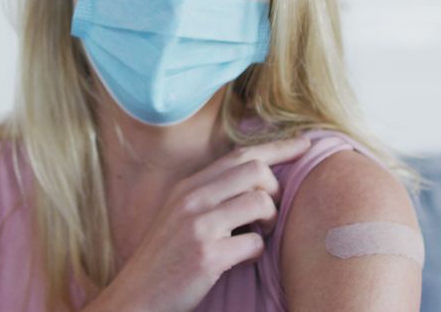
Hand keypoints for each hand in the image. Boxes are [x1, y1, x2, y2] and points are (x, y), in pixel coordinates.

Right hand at [88, 136, 312, 311]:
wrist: (136, 296)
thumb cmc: (166, 258)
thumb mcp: (180, 215)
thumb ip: (211, 194)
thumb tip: (257, 179)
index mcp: (188, 186)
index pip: (240, 154)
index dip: (277, 147)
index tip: (304, 145)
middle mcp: (192, 198)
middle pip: (256, 170)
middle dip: (275, 189)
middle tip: (269, 213)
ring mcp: (198, 226)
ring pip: (260, 201)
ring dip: (270, 221)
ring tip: (256, 236)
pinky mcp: (207, 255)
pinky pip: (255, 244)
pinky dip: (256, 254)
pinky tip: (240, 260)